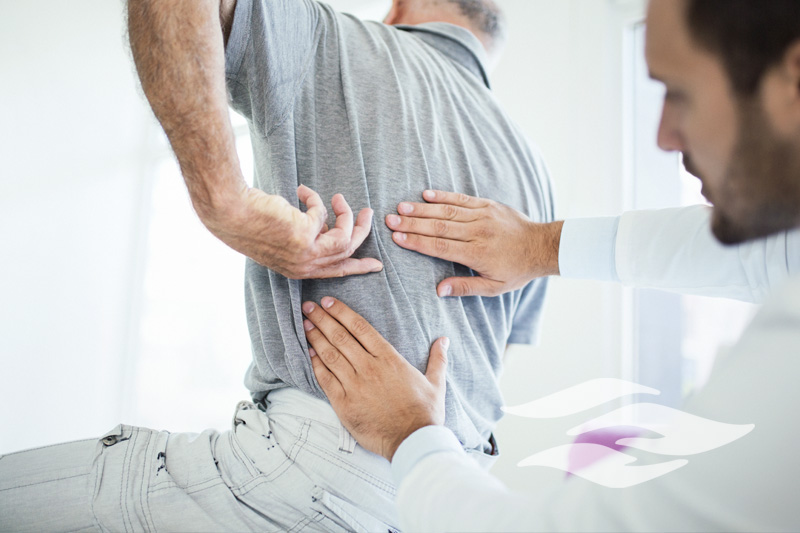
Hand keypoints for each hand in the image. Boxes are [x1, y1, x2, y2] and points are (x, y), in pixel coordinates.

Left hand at [203, 184, 382, 278]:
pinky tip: (301, 190)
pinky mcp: (306, 235)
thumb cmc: (252, 222)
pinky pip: (323, 213)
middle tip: (368, 213)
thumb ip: (308, 238)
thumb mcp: (285, 238)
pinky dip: (314, 198)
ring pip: (344, 236)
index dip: (358, 267)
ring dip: (346, 214)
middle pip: (347, 252)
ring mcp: (306, 253)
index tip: (376, 265)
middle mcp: (304, 266)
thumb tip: (326, 226)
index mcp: (299, 270)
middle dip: (362, 231)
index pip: (336, 272)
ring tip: (339, 197)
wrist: (232, 213)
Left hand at [301, 297, 448, 460]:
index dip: (342, 312)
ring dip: (316, 337)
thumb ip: (437, 359)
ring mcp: (355, 385)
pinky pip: (325, 379)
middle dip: (322, 319)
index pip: (360, 328)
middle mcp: (369, 368)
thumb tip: (444, 339)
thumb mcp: (436, 383)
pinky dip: (316, 364)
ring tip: (305, 324)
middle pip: (341, 337)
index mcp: (389, 359)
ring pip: (330, 355)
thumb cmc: (425, 413)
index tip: (328, 302)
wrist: (412, 441)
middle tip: (309, 307)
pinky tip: (308, 352)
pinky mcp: (344, 404)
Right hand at [385, 190, 563, 296]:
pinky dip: (443, 196)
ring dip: (422, 208)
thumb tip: (438, 290)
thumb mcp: (493, 287)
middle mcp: (477, 232)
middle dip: (412, 223)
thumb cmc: (517, 270)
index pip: (440, 246)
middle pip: (438, 226)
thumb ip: (465, 288)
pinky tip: (426, 194)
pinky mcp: (487, 205)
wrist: (542, 246)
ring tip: (401, 207)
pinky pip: (461, 198)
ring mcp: (482, 216)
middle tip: (390, 220)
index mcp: (477, 253)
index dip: (417, 242)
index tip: (397, 238)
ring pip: (447, 210)